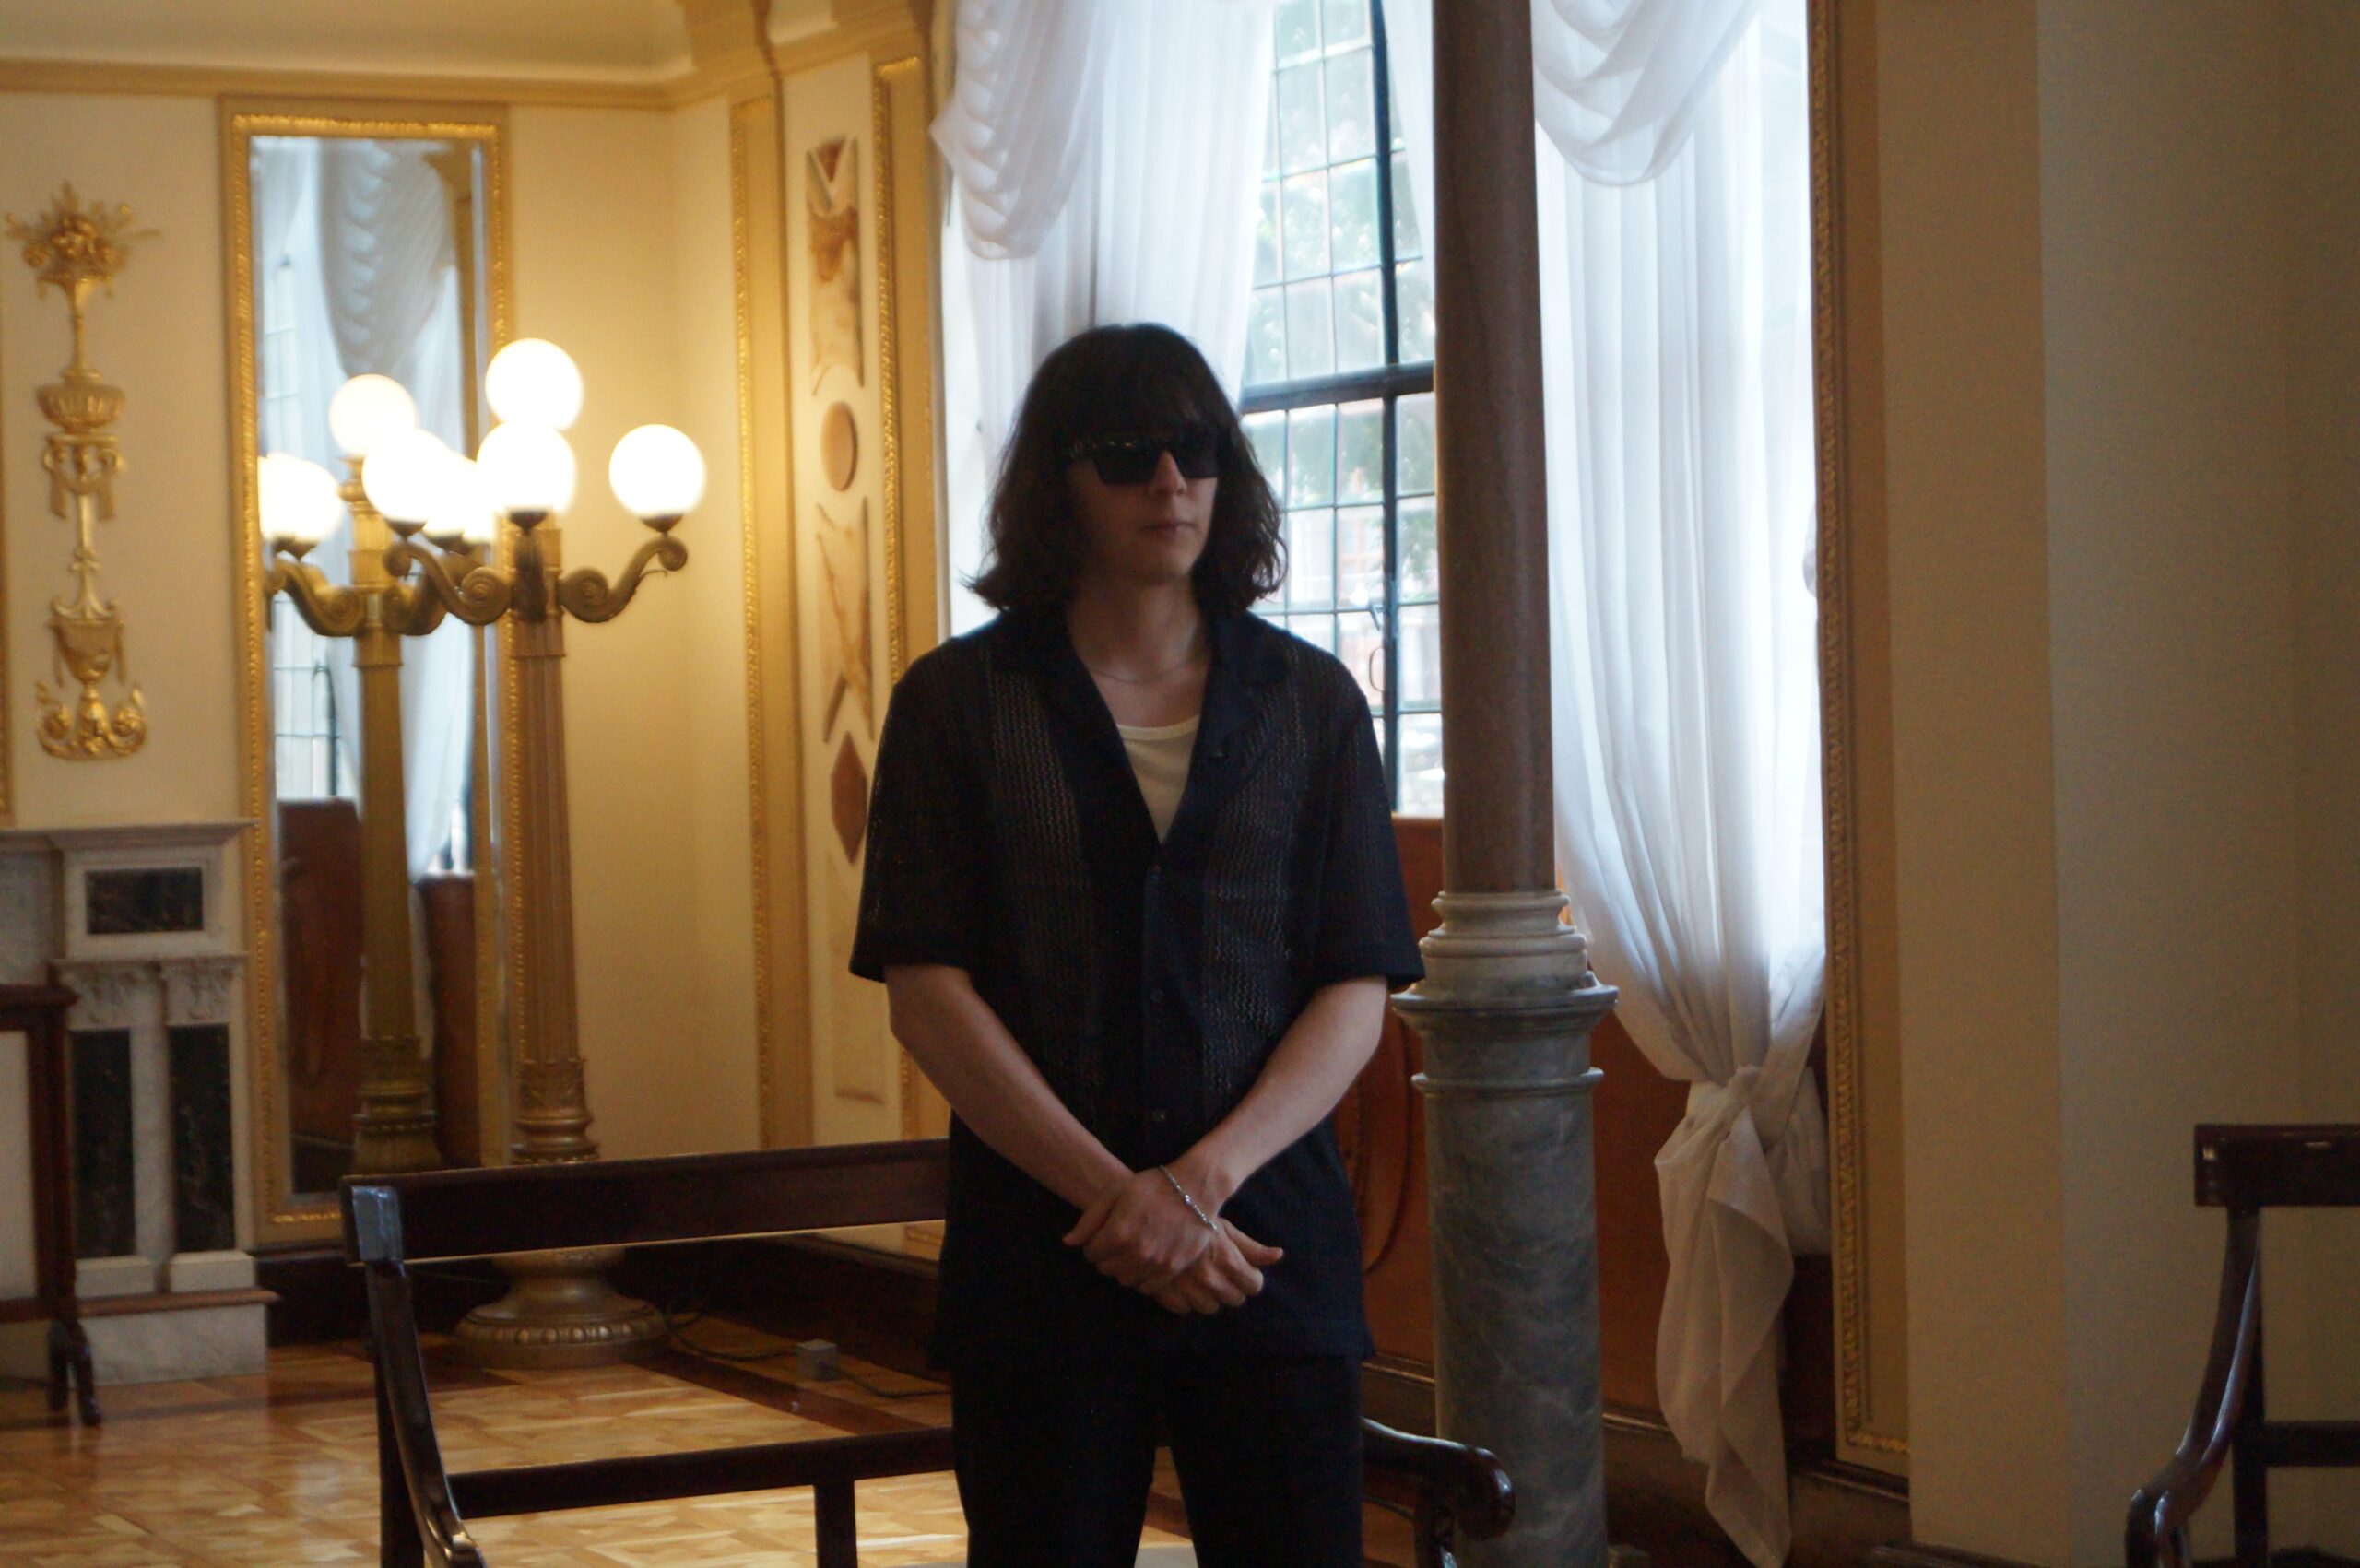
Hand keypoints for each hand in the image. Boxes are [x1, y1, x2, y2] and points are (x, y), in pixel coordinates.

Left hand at [1063, 1170, 1217, 1289]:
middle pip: (1106, 1269)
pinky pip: (1147, 1288)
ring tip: (1133, 1249)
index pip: (1090, 1254)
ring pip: (1125, 1280)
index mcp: (1117, 1233)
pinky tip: (1146, 1260)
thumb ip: (1089, 1220)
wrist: (1196, 1190)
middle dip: (1107, 1257)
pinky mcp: (1172, 1270)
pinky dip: (1142, 1278)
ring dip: (1124, 1268)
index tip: (1104, 1234)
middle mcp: (1135, 1253)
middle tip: (1119, 1241)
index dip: (1094, 1243)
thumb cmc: (1153, 1186)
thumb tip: (1068, 1243)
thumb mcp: (1115, 1193)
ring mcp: (1155, 1264)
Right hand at [1144, 1220, 1284, 1314]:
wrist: (1152, 1212)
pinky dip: (1185, 1299)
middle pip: (1234, 1299)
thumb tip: (1278, 1255)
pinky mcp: (1165, 1292)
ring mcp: (1186, 1287)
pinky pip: (1184, 1309)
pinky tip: (1183, 1283)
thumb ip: (1252, 1247)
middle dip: (1231, 1287)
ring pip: (1209, 1307)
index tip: (1244, 1271)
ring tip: (1201, 1278)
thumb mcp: (1225, 1227)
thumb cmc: (1193, 1215)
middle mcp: (1209, 1277)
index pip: (1253, 1285)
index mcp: (1228, 1259)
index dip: (1251, 1278)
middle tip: (1221, 1273)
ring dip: (1208, 1296)